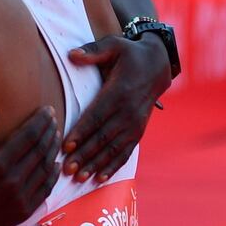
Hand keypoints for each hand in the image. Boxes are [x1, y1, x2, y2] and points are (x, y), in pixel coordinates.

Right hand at [0, 107, 60, 225]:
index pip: (28, 136)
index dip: (40, 121)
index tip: (46, 110)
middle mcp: (12, 181)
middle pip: (40, 150)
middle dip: (49, 132)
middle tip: (54, 119)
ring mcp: (19, 199)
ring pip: (45, 169)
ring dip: (52, 150)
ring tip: (55, 137)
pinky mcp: (21, 214)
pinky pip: (44, 191)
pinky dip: (52, 176)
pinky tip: (53, 165)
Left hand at [63, 34, 171, 181]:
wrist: (158, 64)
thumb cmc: (129, 54)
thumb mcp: (113, 45)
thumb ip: (93, 51)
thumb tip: (72, 54)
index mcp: (119, 91)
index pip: (97, 115)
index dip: (82, 131)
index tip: (66, 146)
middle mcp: (129, 111)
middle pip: (104, 136)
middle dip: (85, 154)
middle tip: (67, 169)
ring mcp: (135, 123)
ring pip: (114, 148)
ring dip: (96, 164)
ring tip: (79, 178)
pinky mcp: (139, 131)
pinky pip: (126, 152)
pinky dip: (113, 166)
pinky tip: (99, 179)